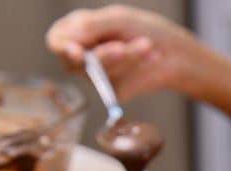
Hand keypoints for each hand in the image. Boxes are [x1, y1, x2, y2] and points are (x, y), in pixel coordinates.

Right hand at [46, 5, 201, 99]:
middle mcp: (82, 56)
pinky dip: (135, 66)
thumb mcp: (118, 18)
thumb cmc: (143, 28)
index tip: (79, 53)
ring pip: (99, 72)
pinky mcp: (112, 91)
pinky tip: (151, 57)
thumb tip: (68, 42)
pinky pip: (116, 83)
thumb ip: (91, 26)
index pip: (57, 41)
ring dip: (127, 56)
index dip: (63, 47)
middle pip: (76, 61)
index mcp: (77, 31)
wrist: (174, 50)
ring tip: (146, 45)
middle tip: (123, 47)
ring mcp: (96, 76)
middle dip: (104, 54)